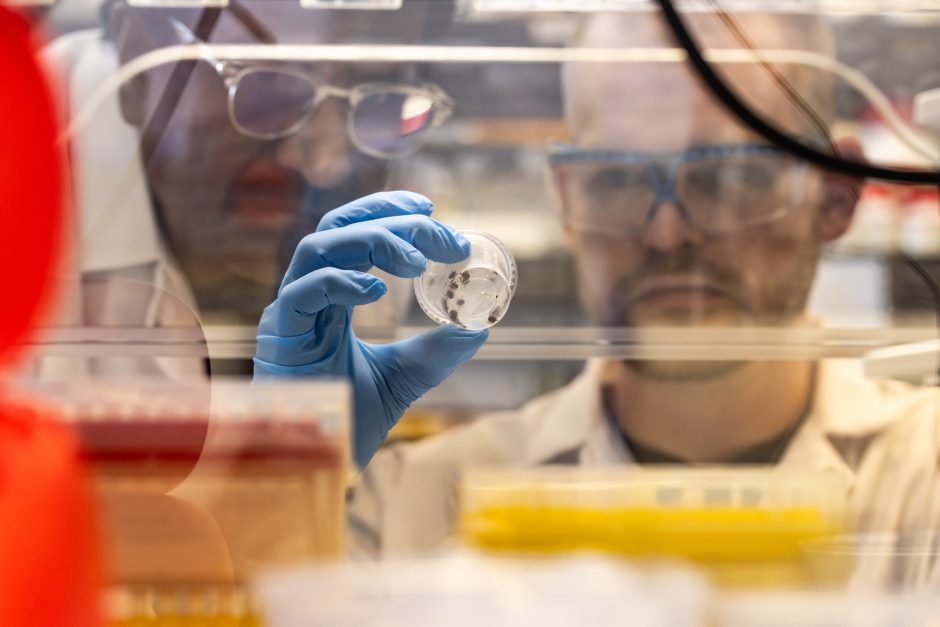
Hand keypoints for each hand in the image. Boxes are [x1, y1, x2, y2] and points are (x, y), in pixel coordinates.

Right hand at [254, 191, 487, 466]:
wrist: (325, 463)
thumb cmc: (353, 416)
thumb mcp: (408, 375)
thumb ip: (439, 348)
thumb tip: (480, 323)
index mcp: (332, 296)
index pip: (352, 231)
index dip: (386, 211)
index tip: (428, 209)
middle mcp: (307, 294)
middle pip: (340, 230)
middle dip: (392, 223)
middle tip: (440, 233)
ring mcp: (290, 312)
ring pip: (318, 248)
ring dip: (371, 242)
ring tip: (417, 261)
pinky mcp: (279, 337)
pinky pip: (302, 294)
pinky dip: (340, 282)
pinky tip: (376, 292)